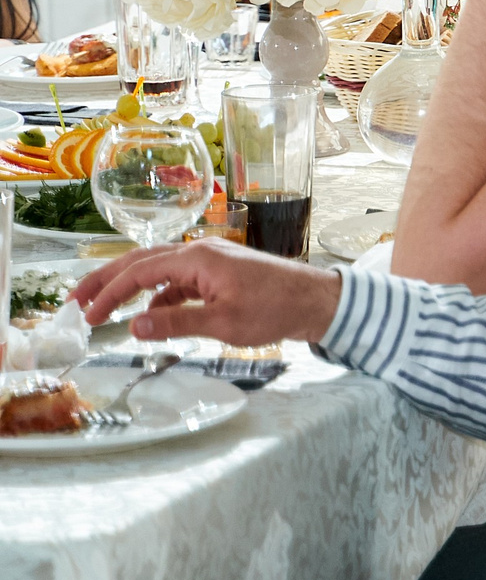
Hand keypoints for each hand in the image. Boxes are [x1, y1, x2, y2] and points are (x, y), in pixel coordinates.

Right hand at [73, 239, 342, 343]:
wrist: (316, 301)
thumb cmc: (275, 310)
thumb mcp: (222, 323)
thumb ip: (175, 323)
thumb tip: (132, 327)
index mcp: (198, 258)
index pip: (140, 271)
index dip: (108, 293)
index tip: (86, 315)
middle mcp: (201, 252)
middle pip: (142, 261)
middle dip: (106, 280)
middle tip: (76, 300)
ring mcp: (210, 261)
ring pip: (158, 269)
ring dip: (130, 288)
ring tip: (103, 309)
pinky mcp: (219, 272)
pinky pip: (178, 280)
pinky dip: (159, 296)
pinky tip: (151, 317)